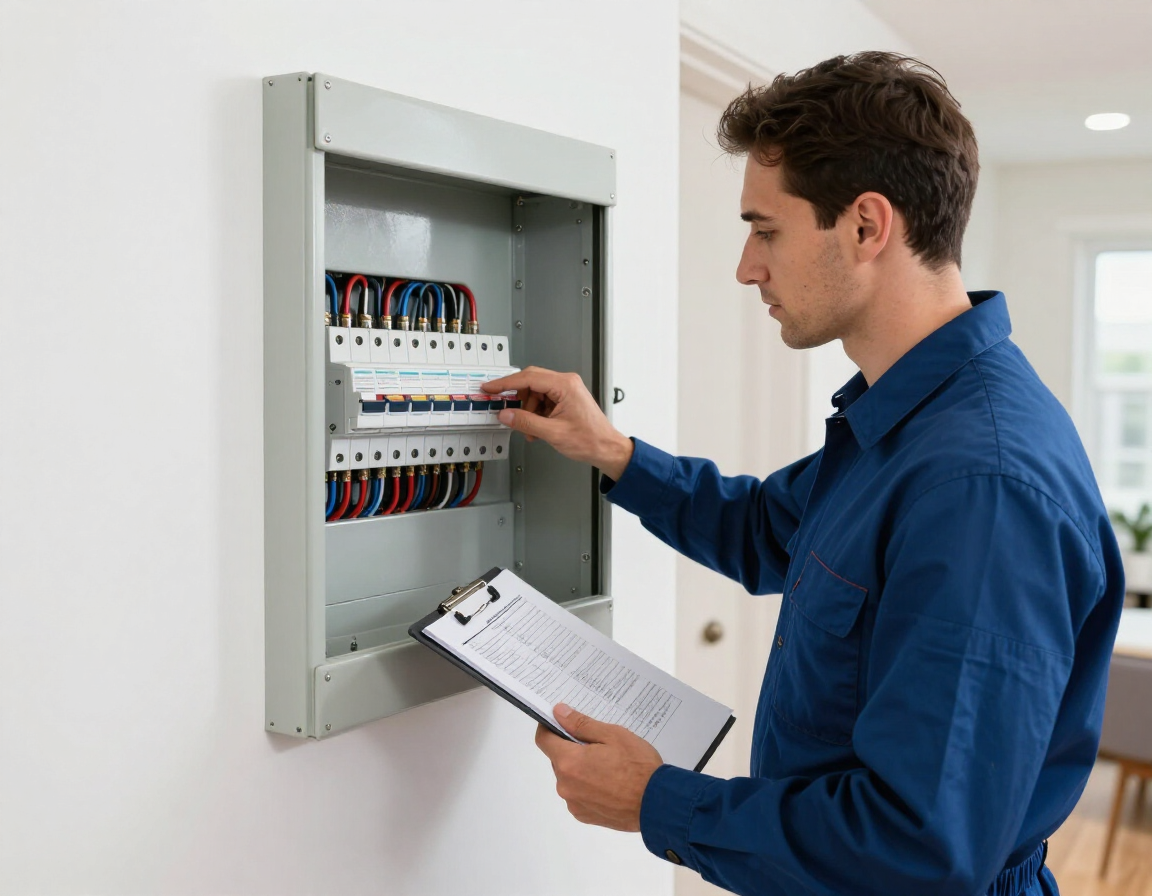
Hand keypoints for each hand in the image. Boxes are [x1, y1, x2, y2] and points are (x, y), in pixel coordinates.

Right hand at [483, 367, 633, 479]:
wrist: (606, 448)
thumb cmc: (590, 439)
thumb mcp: (553, 433)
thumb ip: (526, 422)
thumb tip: (506, 414)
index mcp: (565, 385)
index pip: (528, 378)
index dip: (505, 383)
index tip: (490, 388)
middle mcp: (566, 383)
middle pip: (530, 382)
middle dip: (517, 398)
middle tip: (503, 407)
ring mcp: (566, 391)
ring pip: (535, 393)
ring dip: (527, 410)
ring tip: (529, 429)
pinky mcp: (565, 399)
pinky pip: (542, 401)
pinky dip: (535, 414)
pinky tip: (537, 429)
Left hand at [535, 703, 662, 831]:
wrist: (658, 804)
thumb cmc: (638, 766)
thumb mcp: (613, 735)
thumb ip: (581, 724)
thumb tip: (559, 712)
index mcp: (569, 762)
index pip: (543, 740)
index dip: (549, 727)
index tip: (560, 721)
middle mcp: (565, 785)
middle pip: (558, 759)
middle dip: (572, 749)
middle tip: (598, 744)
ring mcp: (574, 803)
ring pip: (569, 777)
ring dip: (581, 769)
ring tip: (609, 766)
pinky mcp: (584, 816)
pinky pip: (578, 794)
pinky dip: (588, 786)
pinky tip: (610, 783)